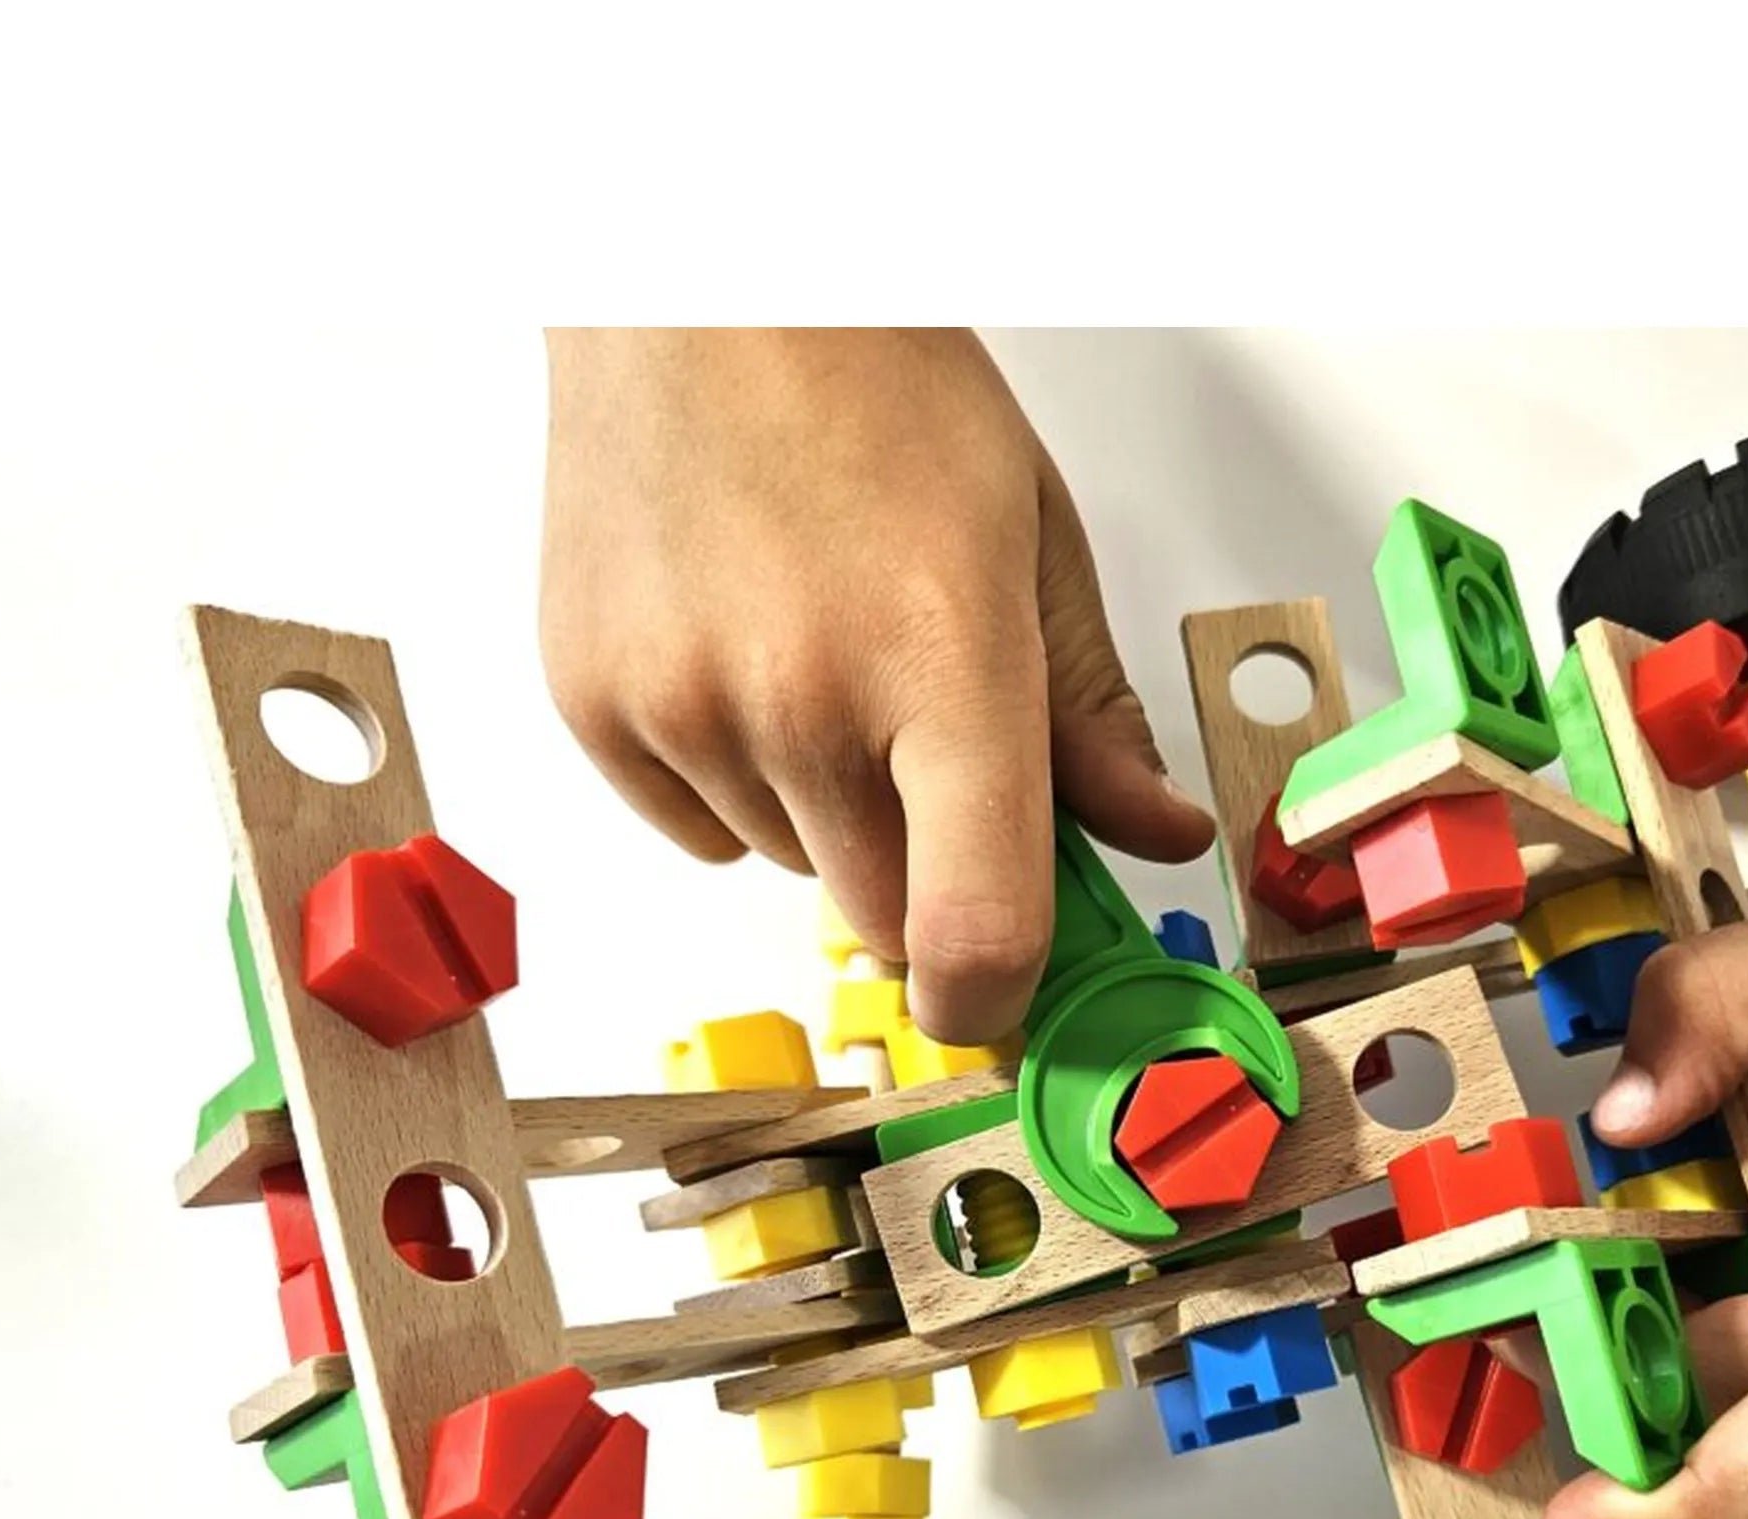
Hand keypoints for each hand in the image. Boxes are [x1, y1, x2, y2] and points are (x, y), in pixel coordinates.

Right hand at [539, 328, 1215, 1040]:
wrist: (698, 286)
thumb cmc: (874, 393)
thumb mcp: (1031, 545)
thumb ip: (1093, 717)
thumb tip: (1154, 835)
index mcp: (939, 657)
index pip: (976, 930)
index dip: (1000, 1002)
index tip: (1011, 997)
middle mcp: (798, 699)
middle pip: (886, 923)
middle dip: (926, 873)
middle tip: (929, 753)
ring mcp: (681, 706)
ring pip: (794, 872)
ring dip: (828, 815)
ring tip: (823, 658)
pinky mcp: (593, 706)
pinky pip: (700, 833)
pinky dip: (734, 785)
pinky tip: (744, 660)